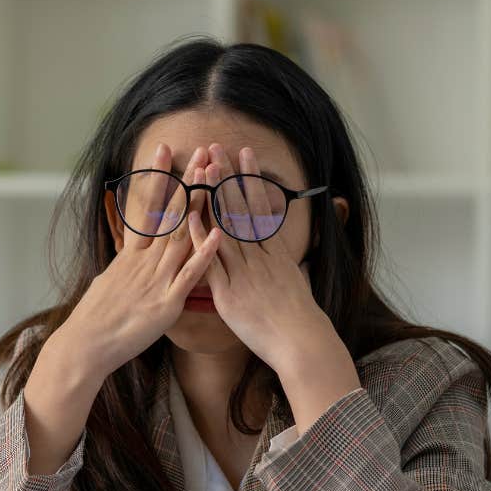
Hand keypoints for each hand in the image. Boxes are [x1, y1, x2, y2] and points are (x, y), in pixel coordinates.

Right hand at [53, 142, 222, 380]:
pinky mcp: (166, 303)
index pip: (147, 206)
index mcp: (132, 255)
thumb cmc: (96, 318)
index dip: (157, 177)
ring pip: (182, 235)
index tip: (165, 149)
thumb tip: (129, 254)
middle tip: (201, 151)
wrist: (86, 345)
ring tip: (214, 177)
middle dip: (187, 181)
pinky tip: (218, 233)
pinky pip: (189, 275)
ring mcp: (157, 279)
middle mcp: (145, 261)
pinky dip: (204, 254)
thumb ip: (126, 265)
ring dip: (200, 205)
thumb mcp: (109, 281)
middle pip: (170, 213)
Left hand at [190, 143, 359, 428]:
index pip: (260, 207)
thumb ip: (283, 264)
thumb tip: (281, 253)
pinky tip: (190, 217)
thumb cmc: (299, 319)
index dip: (250, 180)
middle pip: (240, 209)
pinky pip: (212, 261)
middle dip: (228, 177)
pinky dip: (200, 238)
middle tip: (217, 148)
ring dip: (213, 196)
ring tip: (203, 168)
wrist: (301, 342)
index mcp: (275, 252)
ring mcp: (244, 272)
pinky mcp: (229, 292)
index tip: (243, 155)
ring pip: (225, 227)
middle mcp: (259, 256)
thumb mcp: (295, 282)